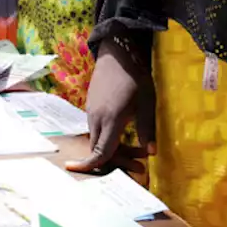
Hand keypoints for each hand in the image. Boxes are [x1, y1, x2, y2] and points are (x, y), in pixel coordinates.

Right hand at [67, 38, 156, 174]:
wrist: (118, 53)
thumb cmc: (135, 77)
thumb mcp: (146, 102)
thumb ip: (147, 128)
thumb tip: (152, 153)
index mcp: (110, 119)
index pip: (99, 151)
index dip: (89, 166)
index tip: (74, 172)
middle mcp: (97, 118)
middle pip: (100, 149)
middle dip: (119, 161)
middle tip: (142, 166)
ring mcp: (92, 112)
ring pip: (99, 139)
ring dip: (117, 149)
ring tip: (141, 150)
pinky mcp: (92, 107)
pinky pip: (98, 129)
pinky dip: (111, 138)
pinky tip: (126, 134)